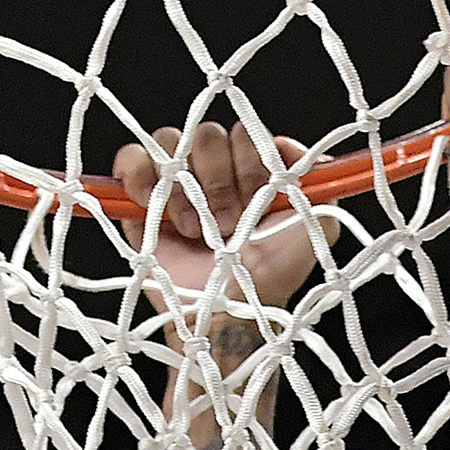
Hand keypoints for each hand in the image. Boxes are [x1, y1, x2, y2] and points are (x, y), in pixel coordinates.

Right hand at [112, 117, 330, 319]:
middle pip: (207, 135)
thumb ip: (318, 181)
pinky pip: (130, 157)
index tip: (259, 202)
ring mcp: (175, 182)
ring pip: (169, 141)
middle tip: (227, 225)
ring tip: (194, 230)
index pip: (245, 134)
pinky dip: (138, 172)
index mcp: (250, 171)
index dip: (251, 165)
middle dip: (218, 181)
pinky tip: (151, 202)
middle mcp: (213, 171)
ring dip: (183, 187)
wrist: (227, 315)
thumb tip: (290, 145)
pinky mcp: (140, 197)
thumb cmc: (270, 277)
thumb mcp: (316, 231)